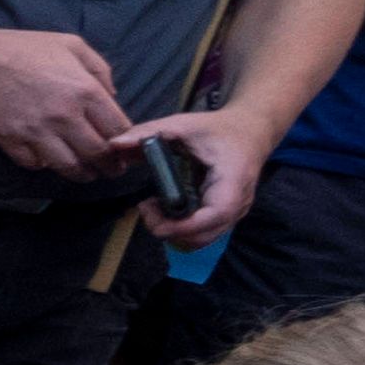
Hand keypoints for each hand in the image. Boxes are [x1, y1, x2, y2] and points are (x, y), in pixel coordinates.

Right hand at [0, 23, 139, 175]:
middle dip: (109, 167)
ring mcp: (37, 131)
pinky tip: (48, 159)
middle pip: (98, 154)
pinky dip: (44, 165)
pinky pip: (35, 164)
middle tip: (111, 170)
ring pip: (70, 167)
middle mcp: (65, 115)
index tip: (124, 150)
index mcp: (84, 90)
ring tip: (86, 174)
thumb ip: (99, 69)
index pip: (118, 130)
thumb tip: (112, 96)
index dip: (125, 144)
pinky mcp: (12, 141)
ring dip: (82, 174)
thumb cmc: (21, 47)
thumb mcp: (71, 44)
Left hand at [131, 106, 270, 243]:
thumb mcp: (183, 125)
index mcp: (233, 180)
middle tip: (145, 207)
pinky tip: (166, 208)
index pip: (215, 214)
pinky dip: (180, 228)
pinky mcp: (226, 217)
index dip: (183, 224)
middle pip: (204, 235)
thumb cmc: (218, 129)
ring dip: (172, 231)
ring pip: (201, 239)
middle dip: (168, 229)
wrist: (250, 133)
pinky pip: (202, 233)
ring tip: (154, 206)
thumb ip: (149, 133)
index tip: (152, 214)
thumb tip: (114, 143)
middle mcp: (239, 203)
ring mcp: (235, 213)